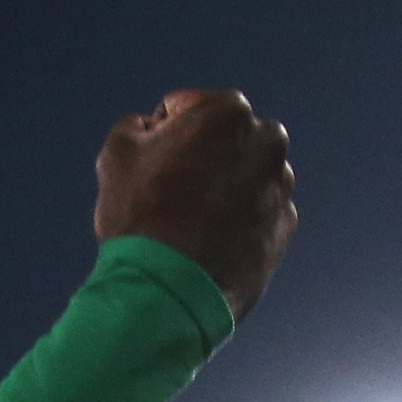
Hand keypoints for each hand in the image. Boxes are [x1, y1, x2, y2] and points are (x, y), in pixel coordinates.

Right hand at [94, 88, 297, 320]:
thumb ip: (137, 126)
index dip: (163, 135)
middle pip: (224, 141)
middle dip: (203, 157)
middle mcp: (267, 143)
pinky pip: (256, 214)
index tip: (153, 165)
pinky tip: (211, 243)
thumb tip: (150, 130)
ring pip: (245, 177)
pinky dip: (238, 222)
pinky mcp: (283, 229)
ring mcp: (280, 189)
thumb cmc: (142, 216)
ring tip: (192, 223)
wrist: (169, 293)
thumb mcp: (118, 153)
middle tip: (173, 193)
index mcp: (229, 113)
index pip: (187, 108)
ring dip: (224, 189)